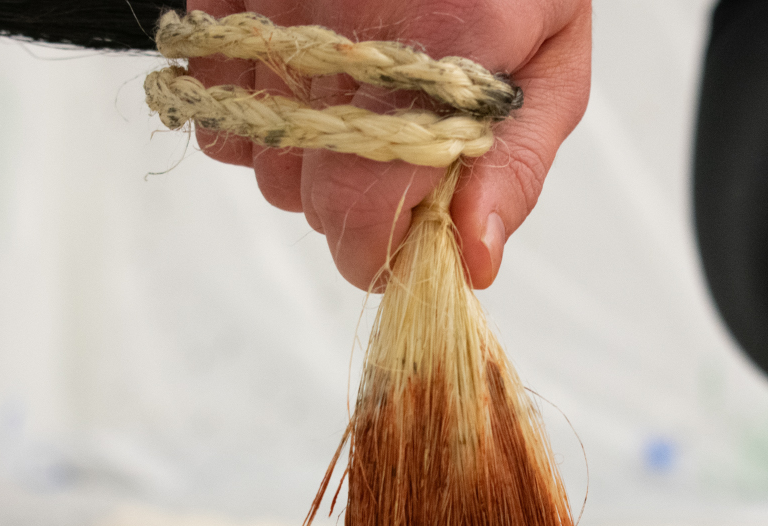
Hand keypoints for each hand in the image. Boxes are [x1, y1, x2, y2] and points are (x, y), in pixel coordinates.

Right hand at [186, 0, 591, 289]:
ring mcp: (277, 10)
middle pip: (304, 194)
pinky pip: (215, 100)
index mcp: (438, 55)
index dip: (375, 252)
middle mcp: (341, 31)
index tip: (397, 251)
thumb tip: (474, 259)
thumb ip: (513, 168)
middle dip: (352, 206)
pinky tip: (308, 87)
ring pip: (259, 156)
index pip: (362, 206)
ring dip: (305, 162)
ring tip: (356, 111)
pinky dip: (256, 113)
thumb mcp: (552, 67)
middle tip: (394, 162)